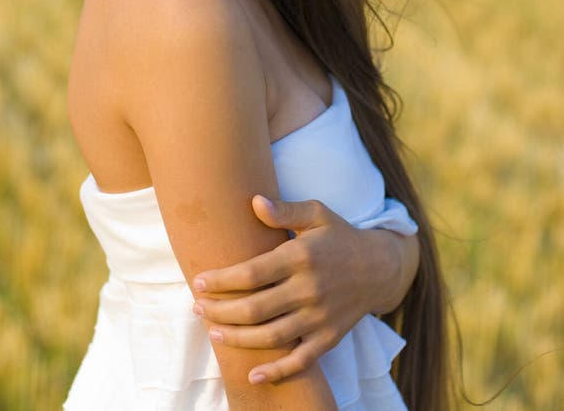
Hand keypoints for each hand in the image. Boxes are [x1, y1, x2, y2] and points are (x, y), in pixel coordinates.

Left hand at [192, 195, 418, 384]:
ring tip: (213, 332)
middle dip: (220, 311)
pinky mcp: (329, 337)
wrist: (380, 267)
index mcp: (302, 257)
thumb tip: (254, 202)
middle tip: (197, 308)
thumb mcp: (317, 213)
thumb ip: (285, 211)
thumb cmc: (339, 236)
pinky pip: (301, 360)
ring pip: (272, 336)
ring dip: (238, 338)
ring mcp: (320, 316)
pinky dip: (277, 371)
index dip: (222, 280)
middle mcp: (310, 289)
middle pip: (255, 308)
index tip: (199, 282)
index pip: (253, 273)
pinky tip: (253, 374)